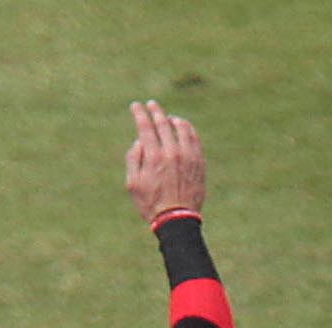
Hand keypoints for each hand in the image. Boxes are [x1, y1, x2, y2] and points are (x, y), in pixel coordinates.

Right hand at [126, 100, 205, 223]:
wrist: (177, 219)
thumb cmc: (151, 204)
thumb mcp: (132, 184)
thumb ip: (133, 159)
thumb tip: (140, 141)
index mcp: (153, 156)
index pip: (145, 127)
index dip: (139, 113)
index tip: (136, 106)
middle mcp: (172, 152)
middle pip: (163, 123)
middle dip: (155, 111)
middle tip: (151, 105)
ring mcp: (188, 156)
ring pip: (182, 127)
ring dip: (172, 119)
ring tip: (168, 118)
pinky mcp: (199, 162)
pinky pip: (194, 138)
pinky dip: (188, 129)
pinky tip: (183, 128)